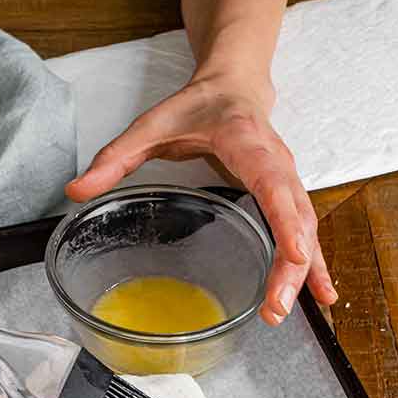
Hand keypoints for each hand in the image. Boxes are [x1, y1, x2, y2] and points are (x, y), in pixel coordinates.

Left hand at [66, 73, 335, 325]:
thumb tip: (75, 190)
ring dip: (301, 271)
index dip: (285, 217)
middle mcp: (276, 163)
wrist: (234, 86)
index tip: (294, 251)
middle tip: (275, 307)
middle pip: (294, 216)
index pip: (272, 181)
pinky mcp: (289, 196)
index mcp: (246, 141)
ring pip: (305, 227)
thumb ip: (115, 157)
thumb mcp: (150, 125)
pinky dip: (313, 264)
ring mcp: (288, 180)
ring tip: (283, 312)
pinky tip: (321, 296)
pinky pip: (305, 230)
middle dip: (290, 263)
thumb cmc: (197, 106)